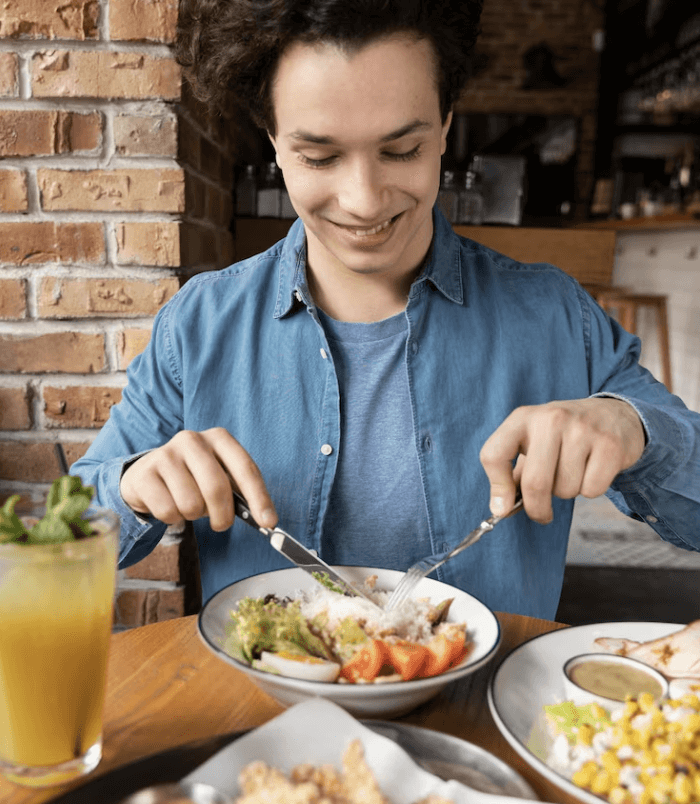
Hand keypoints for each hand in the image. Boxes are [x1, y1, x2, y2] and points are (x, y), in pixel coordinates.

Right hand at [120, 428, 276, 531]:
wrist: (148, 476)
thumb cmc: (193, 479)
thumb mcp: (219, 478)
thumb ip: (241, 495)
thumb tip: (266, 520)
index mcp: (218, 438)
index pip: (245, 468)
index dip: (259, 498)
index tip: (269, 523)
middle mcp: (192, 440)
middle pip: (217, 488)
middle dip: (222, 516)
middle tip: (220, 524)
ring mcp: (165, 454)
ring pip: (191, 504)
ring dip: (193, 516)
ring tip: (188, 505)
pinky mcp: (144, 473)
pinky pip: (167, 511)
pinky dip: (172, 518)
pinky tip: (169, 505)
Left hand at [479, 398, 645, 523]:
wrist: (613, 414)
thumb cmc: (563, 436)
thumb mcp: (532, 443)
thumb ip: (513, 475)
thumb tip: (501, 509)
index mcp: (523, 418)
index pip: (494, 455)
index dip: (497, 488)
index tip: (502, 508)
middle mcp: (551, 419)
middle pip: (534, 483)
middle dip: (536, 508)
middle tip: (541, 514)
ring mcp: (582, 430)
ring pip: (565, 489)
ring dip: (567, 492)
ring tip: (573, 471)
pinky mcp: (610, 444)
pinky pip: (592, 490)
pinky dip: (591, 490)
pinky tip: (592, 470)